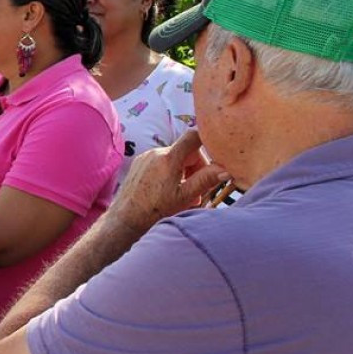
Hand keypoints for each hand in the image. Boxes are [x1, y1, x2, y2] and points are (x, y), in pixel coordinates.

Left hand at [111, 130, 229, 232]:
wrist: (126, 217)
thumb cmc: (155, 209)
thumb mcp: (185, 196)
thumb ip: (206, 180)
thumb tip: (226, 169)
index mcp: (169, 158)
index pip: (193, 136)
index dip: (208, 140)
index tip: (216, 154)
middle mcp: (156, 152)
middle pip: (187, 151)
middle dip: (196, 168)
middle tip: (197, 190)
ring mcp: (146, 156)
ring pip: (175, 157)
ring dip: (184, 172)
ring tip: (183, 193)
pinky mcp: (140, 162)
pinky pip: (162, 161)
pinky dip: (170, 171)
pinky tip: (169, 189)